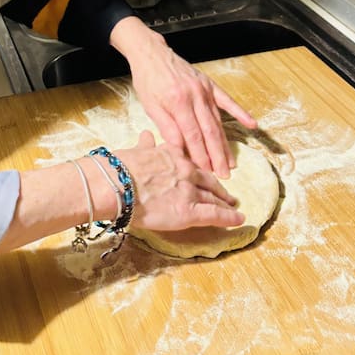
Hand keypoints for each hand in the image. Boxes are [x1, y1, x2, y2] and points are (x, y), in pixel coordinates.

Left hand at [109, 17, 256, 177]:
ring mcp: (204, 90)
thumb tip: (178, 149)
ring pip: (218, 121)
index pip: (192, 135)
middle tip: (224, 174)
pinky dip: (240, 113)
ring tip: (231, 162)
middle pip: (209, 131)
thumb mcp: (150, 105)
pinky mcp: (209, 84)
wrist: (152, 54)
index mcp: (178, 102)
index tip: (207, 172)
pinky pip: (227, 101)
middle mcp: (195, 96)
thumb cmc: (148, 80)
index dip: (201, 155)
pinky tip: (251, 124)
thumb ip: (166, 126)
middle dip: (217, 155)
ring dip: (225, 143)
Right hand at [119, 131, 244, 230]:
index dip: (201, 171)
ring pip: (213, 197)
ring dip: (224, 203)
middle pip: (208, 180)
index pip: (193, 164)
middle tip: (228, 194)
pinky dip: (228, 218)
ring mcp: (190, 191)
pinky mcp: (190, 211)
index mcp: (173, 154)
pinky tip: (238, 219)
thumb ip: (145, 145)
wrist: (116, 184)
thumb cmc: (119, 168)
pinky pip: (214, 215)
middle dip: (218, 188)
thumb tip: (146, 135)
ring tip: (233, 207)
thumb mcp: (136, 150)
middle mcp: (186, 170)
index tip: (206, 175)